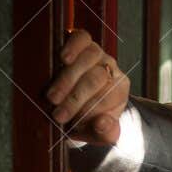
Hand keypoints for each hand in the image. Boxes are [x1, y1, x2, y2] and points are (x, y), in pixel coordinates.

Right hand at [44, 28, 130, 143]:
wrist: (72, 106)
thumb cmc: (86, 120)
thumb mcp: (99, 134)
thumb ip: (106, 133)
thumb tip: (102, 123)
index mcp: (119, 89)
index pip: (107, 96)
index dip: (87, 110)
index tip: (69, 123)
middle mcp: (110, 68)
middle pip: (97, 78)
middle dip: (75, 99)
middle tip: (57, 115)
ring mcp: (96, 53)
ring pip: (89, 57)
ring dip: (68, 78)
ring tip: (52, 97)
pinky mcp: (80, 42)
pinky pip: (82, 37)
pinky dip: (73, 46)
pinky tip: (63, 58)